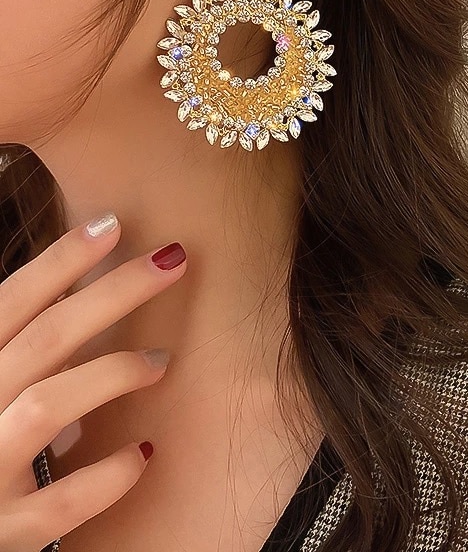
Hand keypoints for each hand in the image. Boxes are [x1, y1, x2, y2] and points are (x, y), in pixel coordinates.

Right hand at [0, 213, 186, 550]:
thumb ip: (22, 348)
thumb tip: (83, 293)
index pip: (10, 303)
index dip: (59, 260)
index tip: (113, 223)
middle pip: (45, 337)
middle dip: (114, 292)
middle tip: (174, 259)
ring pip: (47, 405)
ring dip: (112, 372)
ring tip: (162, 359)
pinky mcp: (5, 532)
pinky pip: (60, 504)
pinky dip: (107, 475)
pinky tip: (146, 452)